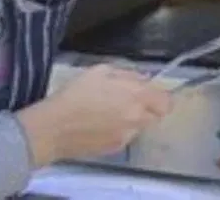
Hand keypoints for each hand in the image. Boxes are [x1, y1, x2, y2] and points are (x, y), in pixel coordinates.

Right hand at [16, 65, 172, 165]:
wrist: (53, 127)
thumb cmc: (75, 94)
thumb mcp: (101, 71)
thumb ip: (128, 74)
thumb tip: (143, 79)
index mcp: (136, 96)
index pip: (166, 102)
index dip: (160, 97)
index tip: (149, 94)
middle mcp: (137, 118)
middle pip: (156, 116)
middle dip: (147, 109)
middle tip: (128, 103)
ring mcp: (127, 136)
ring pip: (140, 128)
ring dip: (133, 121)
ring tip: (109, 114)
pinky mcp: (115, 148)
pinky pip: (125, 138)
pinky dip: (119, 132)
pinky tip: (100, 126)